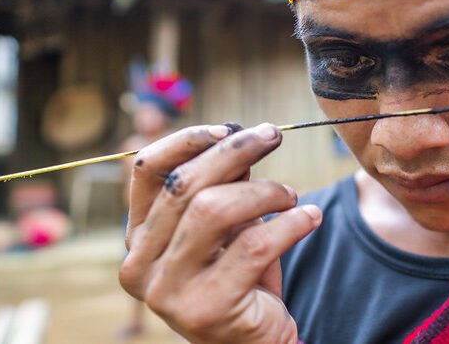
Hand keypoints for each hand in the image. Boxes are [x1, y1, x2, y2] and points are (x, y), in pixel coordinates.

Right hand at [119, 123, 321, 343]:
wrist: (253, 340)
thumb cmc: (238, 275)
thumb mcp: (226, 224)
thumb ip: (223, 184)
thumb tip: (239, 133)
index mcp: (138, 237)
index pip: (145, 171)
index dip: (185, 140)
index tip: (226, 126)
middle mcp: (140, 264)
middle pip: (185, 185)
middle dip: (235, 150)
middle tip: (273, 135)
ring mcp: (168, 291)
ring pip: (215, 210)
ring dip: (265, 191)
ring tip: (291, 194)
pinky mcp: (207, 309)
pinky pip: (253, 246)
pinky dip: (291, 224)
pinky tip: (310, 217)